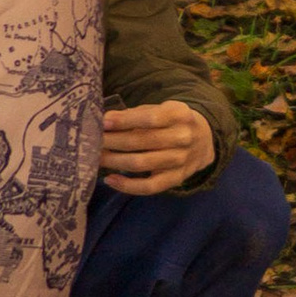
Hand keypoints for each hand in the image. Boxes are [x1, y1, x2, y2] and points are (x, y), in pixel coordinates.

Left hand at [99, 100, 216, 195]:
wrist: (204, 141)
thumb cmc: (173, 122)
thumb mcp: (161, 110)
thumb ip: (136, 114)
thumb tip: (106, 120)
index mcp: (180, 115)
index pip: (151, 118)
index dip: (125, 121)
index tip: (103, 122)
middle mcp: (184, 138)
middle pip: (142, 141)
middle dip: (113, 141)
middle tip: (91, 141)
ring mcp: (181, 160)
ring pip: (141, 163)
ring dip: (114, 160)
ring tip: (96, 157)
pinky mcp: (176, 179)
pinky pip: (149, 186)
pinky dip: (127, 185)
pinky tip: (110, 179)